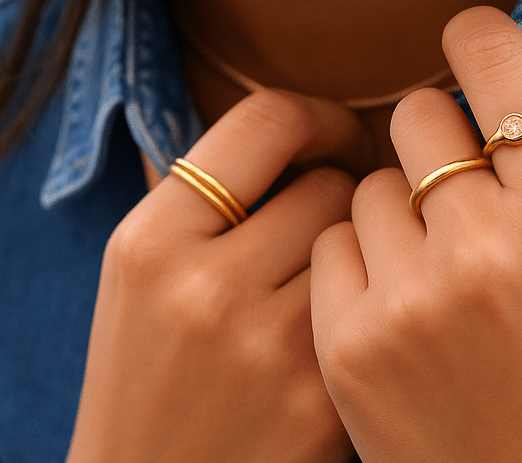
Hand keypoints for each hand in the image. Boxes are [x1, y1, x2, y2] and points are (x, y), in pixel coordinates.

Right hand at [67, 90, 368, 462]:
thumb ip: (207, 192)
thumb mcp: (141, 272)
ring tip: (343, 271)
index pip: (267, 118)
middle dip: (344, 191)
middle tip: (339, 216)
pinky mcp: (323, 403)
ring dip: (365, 245)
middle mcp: (204, 289)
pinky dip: (376, 304)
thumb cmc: (150, 373)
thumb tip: (301, 120)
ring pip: (366, 240)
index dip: (321, 117)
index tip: (336, 136)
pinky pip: (381, 306)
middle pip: (331, 182)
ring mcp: (268, 350)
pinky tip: (357, 323)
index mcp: (150, 241)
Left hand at [311, 6, 521, 462]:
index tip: (471, 44)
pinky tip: (404, 304)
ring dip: (402, 206)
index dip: (478, 37)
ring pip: (373, 180)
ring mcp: (411, 297)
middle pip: (419, 113)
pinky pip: (335, 241)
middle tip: (464, 188)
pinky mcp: (350, 344)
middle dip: (441, 137)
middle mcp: (488, 247)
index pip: (496, 65)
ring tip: (440, 265)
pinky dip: (364, 259)